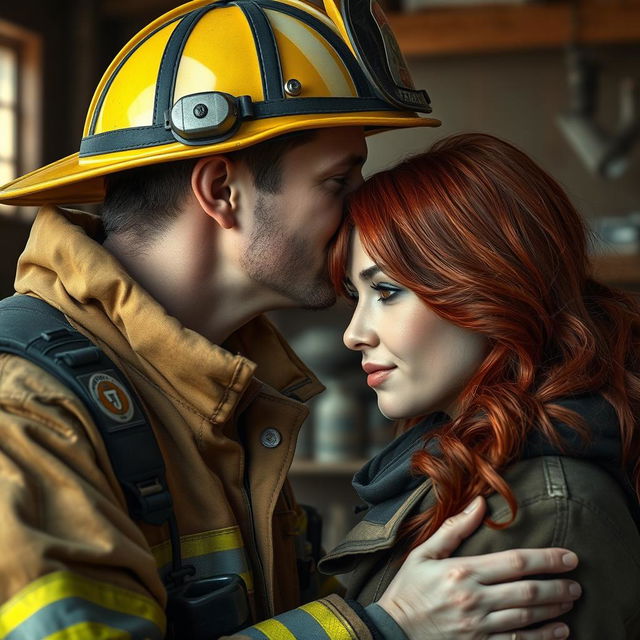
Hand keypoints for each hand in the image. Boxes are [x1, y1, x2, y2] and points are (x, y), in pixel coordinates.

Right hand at [376, 497, 579, 639]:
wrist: (392, 630)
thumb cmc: (408, 589)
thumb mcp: (424, 553)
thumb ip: (454, 529)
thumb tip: (479, 504)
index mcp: (462, 571)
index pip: (514, 562)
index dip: (545, 559)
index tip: (568, 556)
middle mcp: (474, 599)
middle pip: (527, 591)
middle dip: (557, 586)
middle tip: (577, 582)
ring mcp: (478, 627)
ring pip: (527, 617)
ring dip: (554, 609)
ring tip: (571, 601)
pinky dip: (542, 638)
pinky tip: (559, 631)